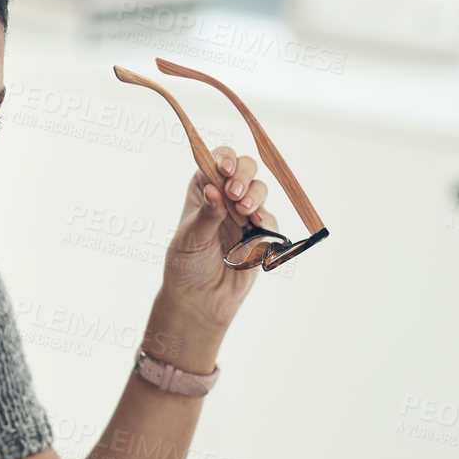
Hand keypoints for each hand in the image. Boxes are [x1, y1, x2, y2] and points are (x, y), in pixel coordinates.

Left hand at [160, 146, 273, 330]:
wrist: (201, 298)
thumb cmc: (187, 264)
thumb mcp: (191, 237)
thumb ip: (206, 215)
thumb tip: (213, 190)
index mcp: (203, 189)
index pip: (217, 161)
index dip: (224, 159)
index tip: (224, 170)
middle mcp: (226, 197)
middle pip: (245, 168)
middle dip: (244, 175)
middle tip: (235, 194)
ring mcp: (245, 214)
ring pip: (260, 190)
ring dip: (255, 195)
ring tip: (245, 212)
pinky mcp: (261, 234)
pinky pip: (271, 220)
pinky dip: (267, 219)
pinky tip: (257, 226)